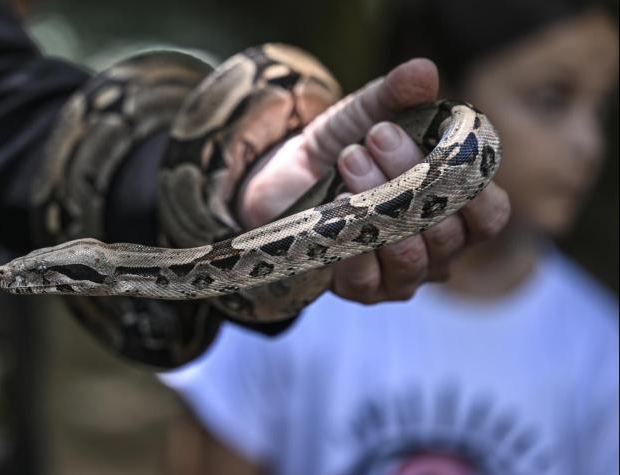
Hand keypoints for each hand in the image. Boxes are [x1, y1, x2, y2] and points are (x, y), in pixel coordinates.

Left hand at [239, 58, 509, 303]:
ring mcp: (399, 277)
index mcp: (454, 211)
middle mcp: (435, 252)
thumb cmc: (342, 147)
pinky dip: (351, 239)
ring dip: (379, 202)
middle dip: (412, 176)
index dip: (476, 188)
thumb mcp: (368, 113)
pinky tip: (335, 205)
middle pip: (446, 231)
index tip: (446, 147)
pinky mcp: (358, 289)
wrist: (284, 177)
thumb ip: (397, 95)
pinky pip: (366, 278)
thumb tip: (423, 71)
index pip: (489, 216)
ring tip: (350, 158)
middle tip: (377, 134)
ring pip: (409, 255)